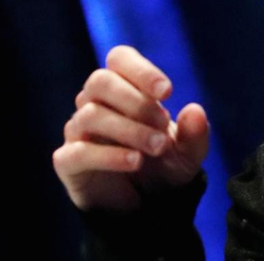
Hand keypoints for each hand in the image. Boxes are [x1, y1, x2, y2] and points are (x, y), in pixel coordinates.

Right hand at [53, 45, 209, 211]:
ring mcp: (78, 131)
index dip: (141, 70)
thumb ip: (195, 133)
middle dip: (136, 101)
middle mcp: (94, 103)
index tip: (167, 92)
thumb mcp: (188, 152)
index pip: (119, 58)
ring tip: (158, 147)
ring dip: (129, 129)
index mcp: (123, 87)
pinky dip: (109, 156)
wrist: (146, 204)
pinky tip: (135, 162)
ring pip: (91, 114)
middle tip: (164, 125)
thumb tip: (195, 111)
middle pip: (100, 81)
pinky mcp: (68, 162)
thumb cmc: (163, 164)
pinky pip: (78, 151)